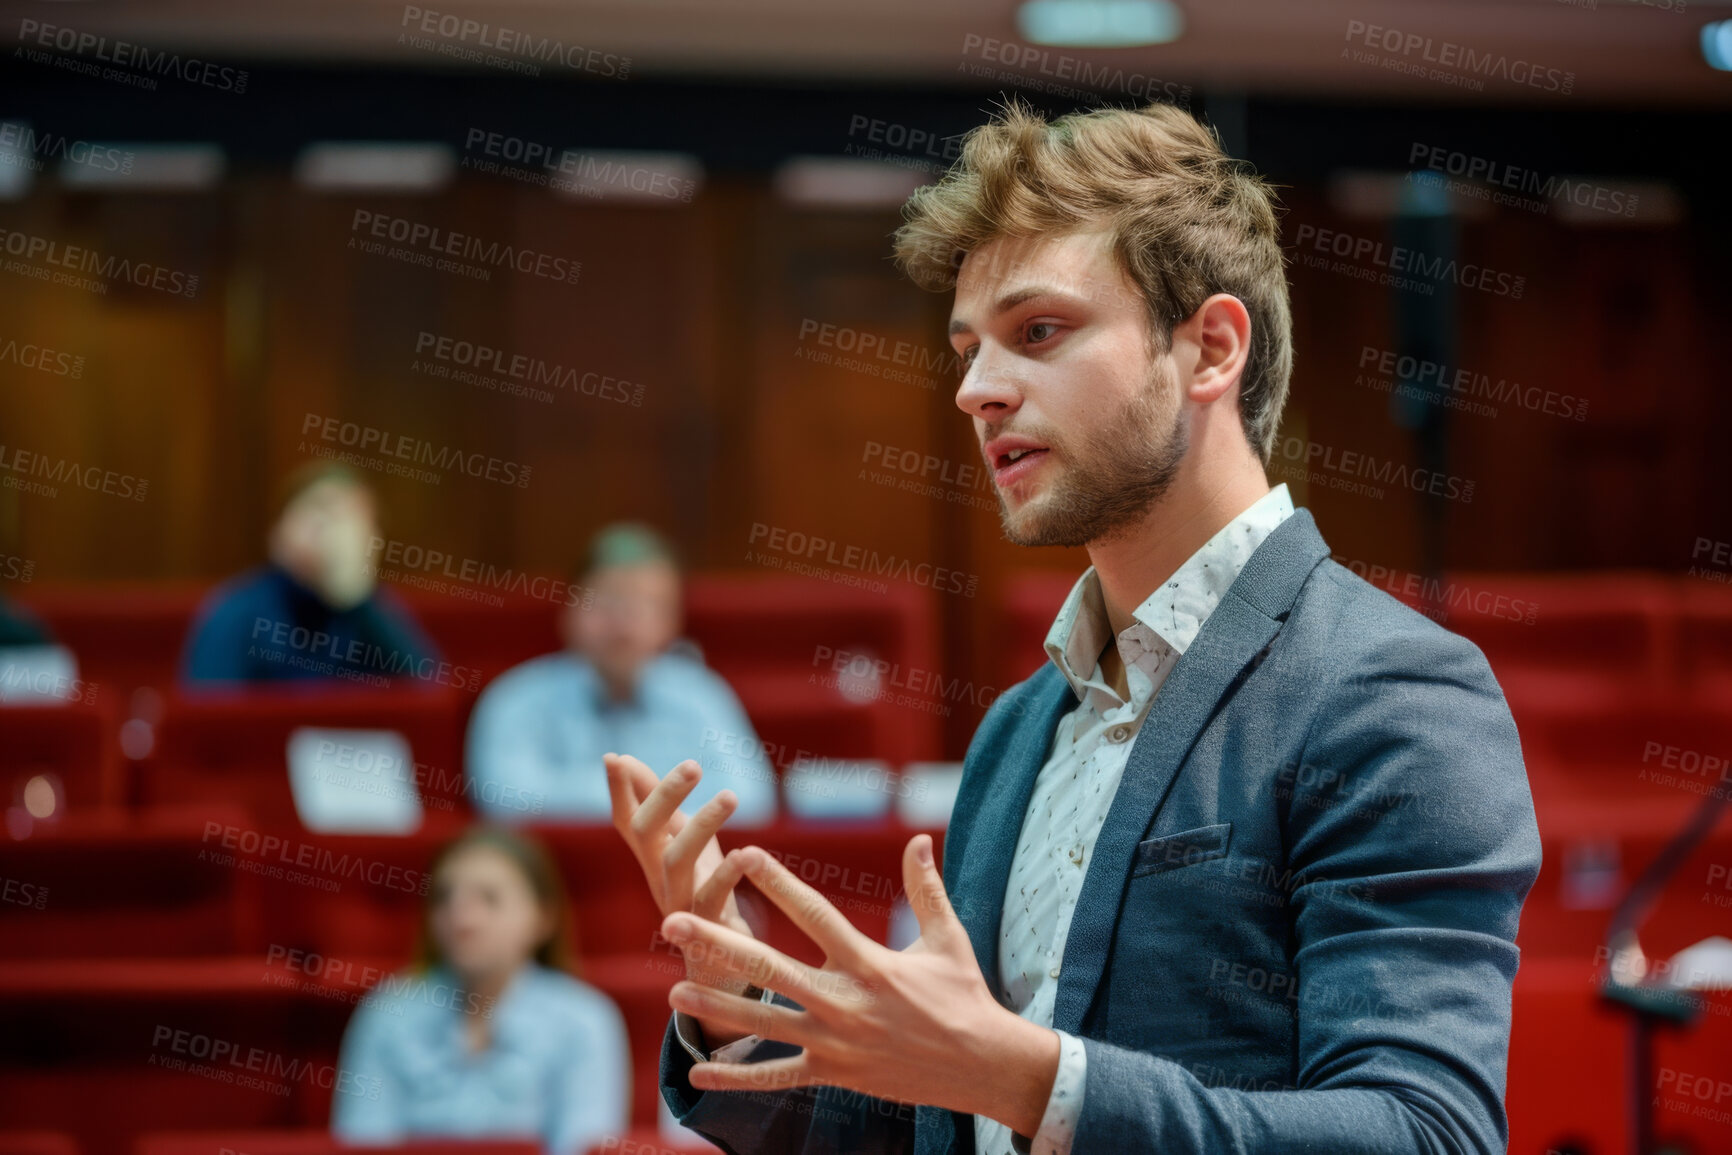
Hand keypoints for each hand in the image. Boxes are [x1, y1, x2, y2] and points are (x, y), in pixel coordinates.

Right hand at [605, 752, 756, 1045]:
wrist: (722, 970)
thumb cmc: (704, 896)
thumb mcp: (684, 845)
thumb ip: (662, 807)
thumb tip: (624, 759)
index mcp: (654, 860)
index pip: (628, 821)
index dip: (619, 791)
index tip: (613, 757)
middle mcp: (660, 880)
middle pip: (647, 835)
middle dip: (664, 796)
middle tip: (692, 764)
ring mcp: (682, 906)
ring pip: (678, 863)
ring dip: (701, 826)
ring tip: (730, 795)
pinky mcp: (710, 929)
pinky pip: (713, 900)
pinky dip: (727, 876)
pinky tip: (744, 854)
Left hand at [660, 833, 1059, 1137]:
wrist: (982, 1065)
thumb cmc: (963, 996)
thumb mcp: (947, 938)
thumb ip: (925, 888)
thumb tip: (918, 838)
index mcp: (868, 961)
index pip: (813, 913)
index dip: (777, 882)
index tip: (745, 853)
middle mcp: (844, 1001)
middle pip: (769, 968)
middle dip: (719, 943)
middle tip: (673, 922)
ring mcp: (834, 1042)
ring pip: (763, 1022)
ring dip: (717, 1007)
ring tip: (674, 990)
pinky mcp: (833, 1075)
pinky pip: (778, 1077)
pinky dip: (738, 1078)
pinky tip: (698, 1073)